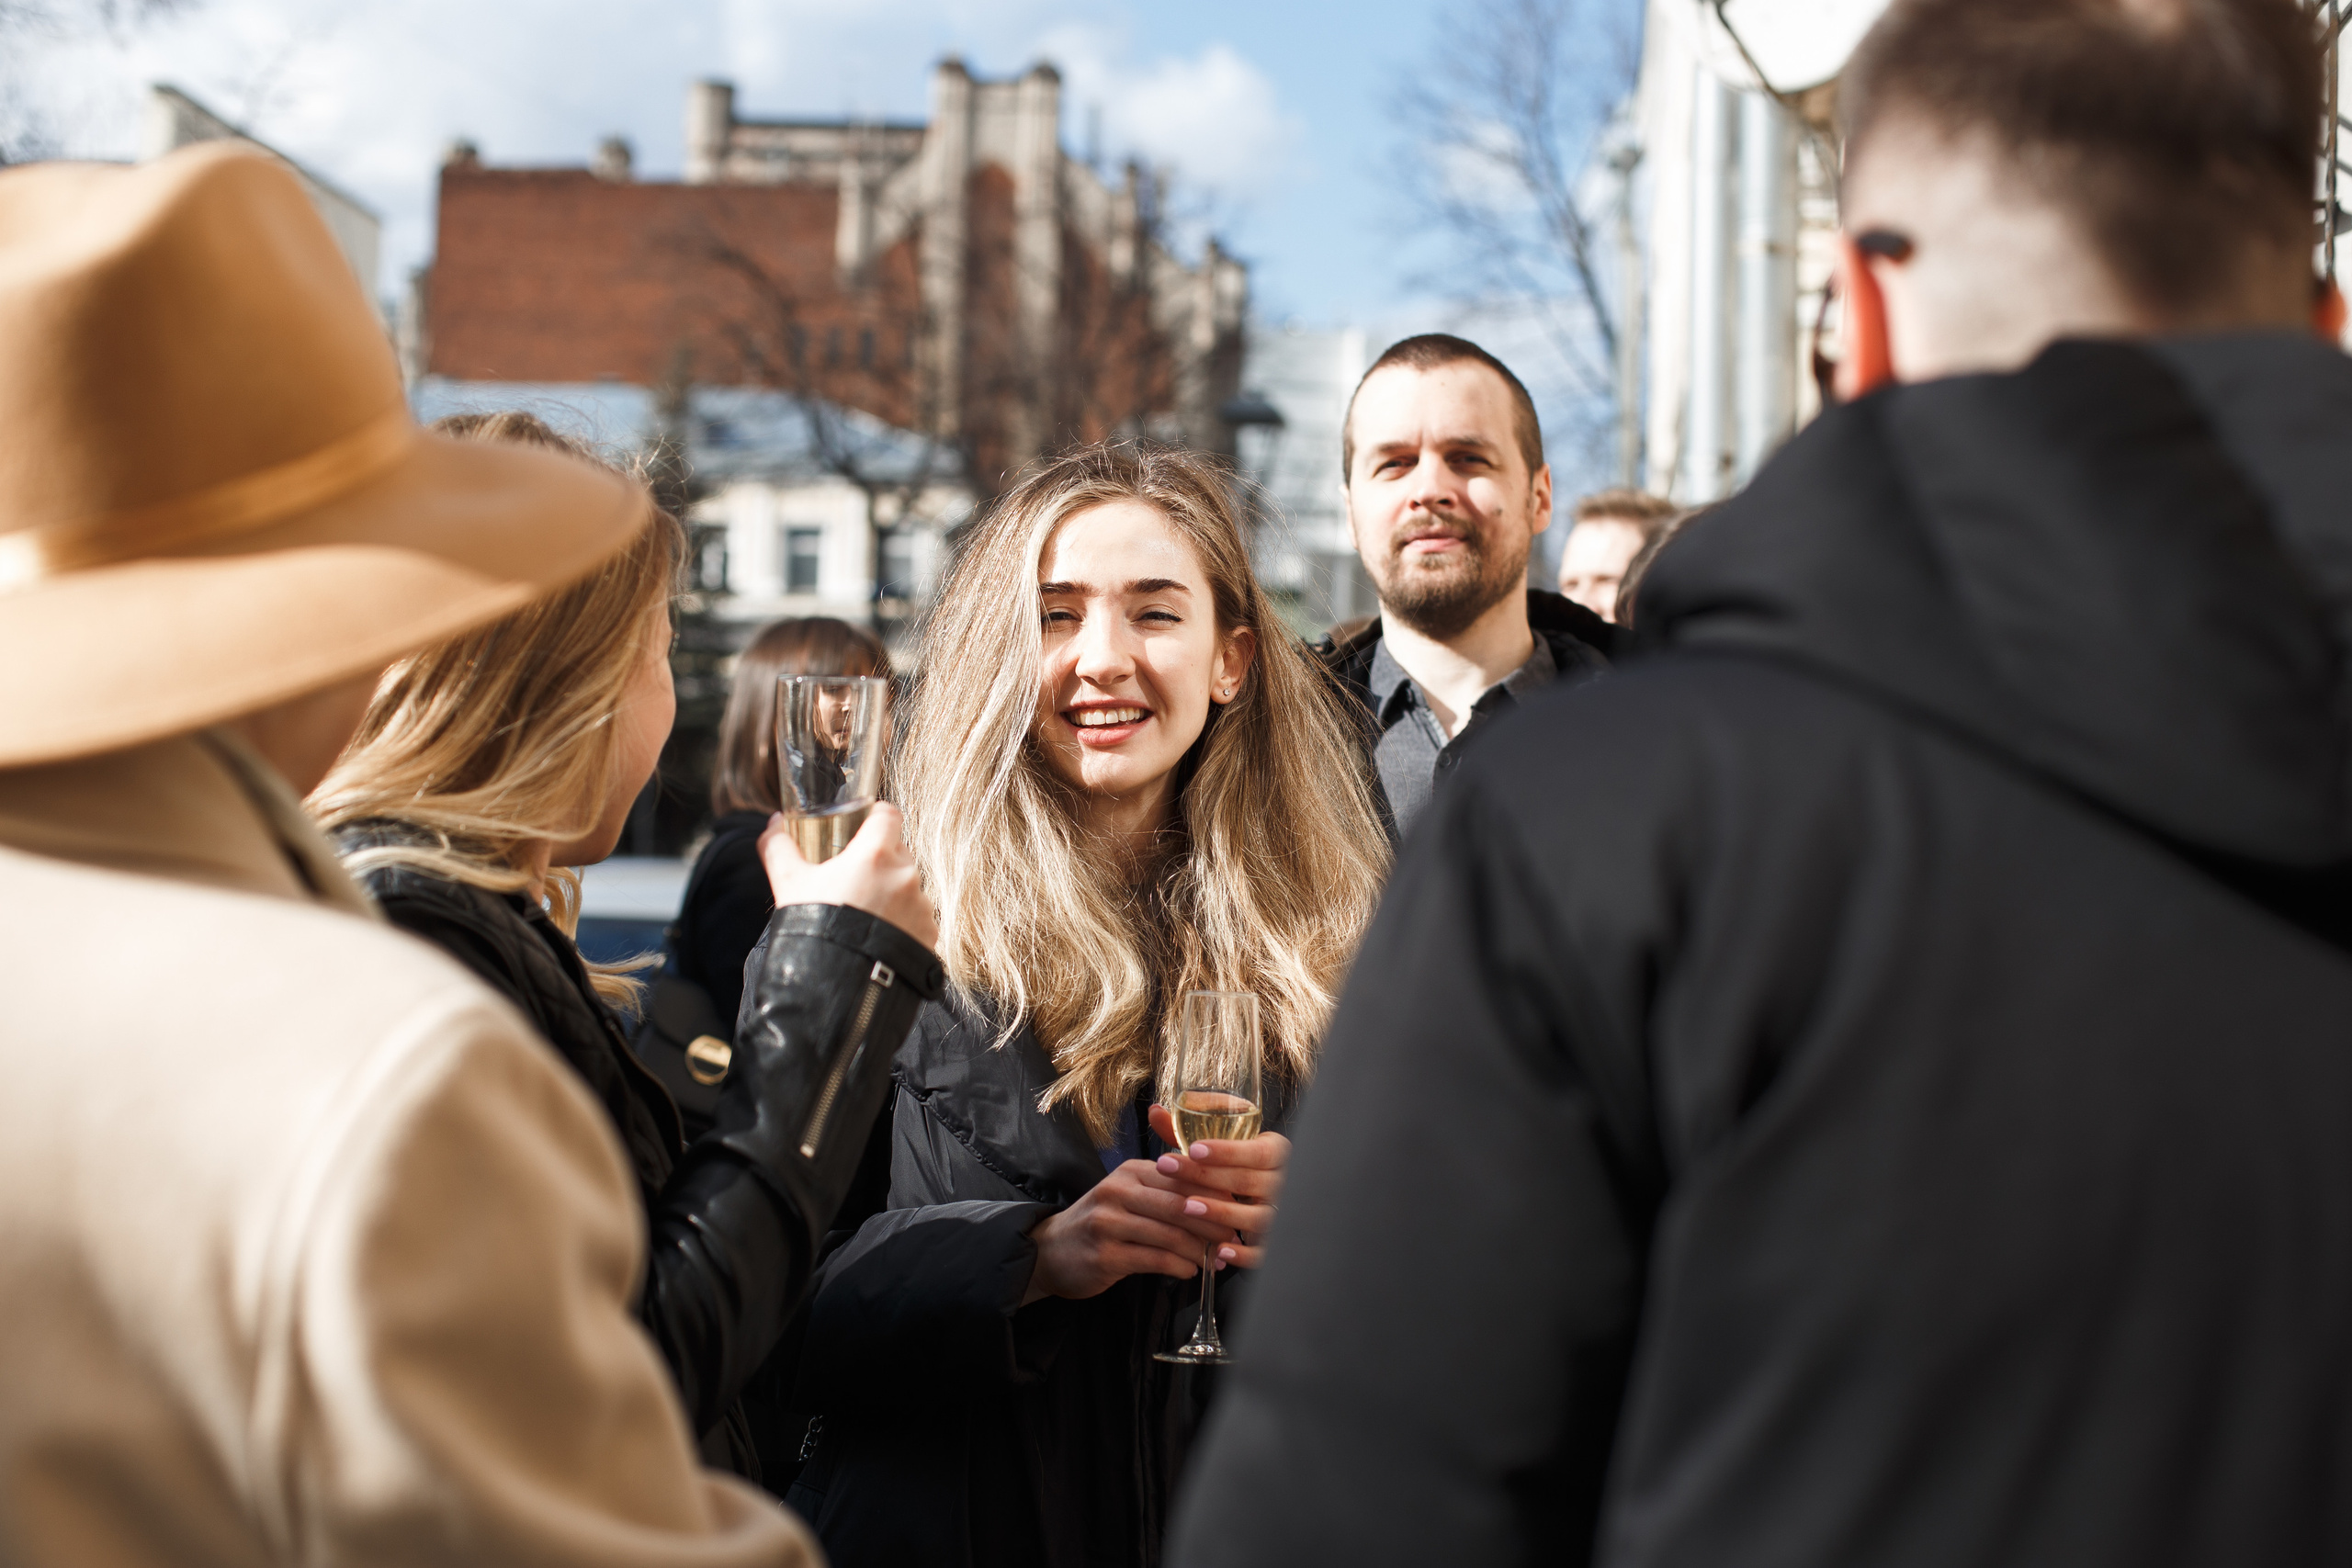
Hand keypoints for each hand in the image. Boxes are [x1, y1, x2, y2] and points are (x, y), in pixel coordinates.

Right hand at [760, 801, 938, 949]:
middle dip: (877, 860)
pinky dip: (902, 921)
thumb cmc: (814, 928)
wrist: (835, 985)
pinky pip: (917, 917)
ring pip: (908, 885)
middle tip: (852, 878)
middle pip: (897, 851)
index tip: (861, 826)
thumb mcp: (788, 883)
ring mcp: (921, 906)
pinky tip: (879, 934)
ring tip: (864, 914)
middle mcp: (905, 875)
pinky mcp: (929, 934)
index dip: (874, 816)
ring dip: (890, 892)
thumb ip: (779, 846)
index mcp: (876, 854)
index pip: (888, 814)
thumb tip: (774, 823)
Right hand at [1022, 1158, 1246, 1303]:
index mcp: (1130, 1172)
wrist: (1052, 1251)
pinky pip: (1154, 1259)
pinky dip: (1179, 1266)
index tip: (1236, 1212)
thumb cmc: (1102, 1223)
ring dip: (1199, 1250)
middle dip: (1212, 1225)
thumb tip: (1219, 1200)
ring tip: (1215, 1260)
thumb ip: (1166, 1192)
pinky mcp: (1105, 1254)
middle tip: (1232, 1240)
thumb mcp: (1130, 1196)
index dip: (1214, 1195)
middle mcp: (1118, 1191)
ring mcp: (1109, 1222)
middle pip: (1179, 1205)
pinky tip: (1190, 1271)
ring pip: (1169, 1234)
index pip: (1182, 1178)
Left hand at [1148, 1104, 1287, 1269]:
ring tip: (1187, 1207)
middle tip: (1169, 1169)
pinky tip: (1218, 1250)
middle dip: (1207, 1177)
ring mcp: (1282, 1214)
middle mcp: (1285, 1183)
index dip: (1227, 1152)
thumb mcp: (1216, 1149)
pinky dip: (1244, 1254)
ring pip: (1259, 1216)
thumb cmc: (1233, 1169)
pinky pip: (1265, 1251)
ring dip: (1222, 1213)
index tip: (1193, 1149)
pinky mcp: (1276, 1243)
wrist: (1261, 1200)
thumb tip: (1153, 1112)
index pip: (1258, 1151)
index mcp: (1276, 1153)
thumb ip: (1186, 1133)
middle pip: (1250, 1181)